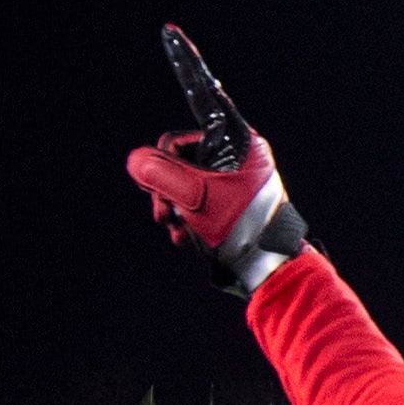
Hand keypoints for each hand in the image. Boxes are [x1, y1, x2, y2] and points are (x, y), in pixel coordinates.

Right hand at [123, 127, 304, 294]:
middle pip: (179, 164)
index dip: (164, 157)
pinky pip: (194, 205)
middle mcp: (238, 160)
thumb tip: (136, 161)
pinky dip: (185, 221)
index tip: (158, 181)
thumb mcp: (195, 195)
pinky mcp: (227, 206)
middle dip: (165, 192)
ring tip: (178, 231)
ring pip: (183, 187)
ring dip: (173, 211)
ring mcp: (232, 184)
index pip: (184, 137)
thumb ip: (160, 173)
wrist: (267, 267)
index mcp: (241, 146)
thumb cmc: (240, 226)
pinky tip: (185, 239)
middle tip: (163, 215)